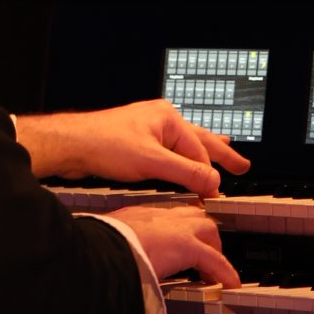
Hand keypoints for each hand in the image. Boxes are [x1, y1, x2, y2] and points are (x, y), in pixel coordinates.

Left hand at [15, 99, 250, 196]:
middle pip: (199, 139)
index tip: (215, 195)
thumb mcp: (151, 162)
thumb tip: (213, 182)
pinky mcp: (137, 143)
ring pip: (184, 144)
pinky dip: (182, 158)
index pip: (199, 150)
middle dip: (221, 153)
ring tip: (224, 151)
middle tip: (242, 165)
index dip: (209, 175)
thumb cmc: (104, 144)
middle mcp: (161, 120)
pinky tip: (184, 162)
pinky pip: (168, 151)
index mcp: (168, 118)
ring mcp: (149, 130)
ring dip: (203, 153)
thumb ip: (185, 172)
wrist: (71, 144)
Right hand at [109, 204, 240, 289]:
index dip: (177, 227)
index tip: (177, 240)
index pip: (165, 215)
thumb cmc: (94, 251)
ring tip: (214, 270)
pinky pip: (215, 260)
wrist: (96, 252)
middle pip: (192, 215)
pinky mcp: (186, 245)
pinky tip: (229, 284)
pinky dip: (225, 272)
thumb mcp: (105, 244)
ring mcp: (175, 228)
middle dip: (202, 233)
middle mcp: (158, 216)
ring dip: (214, 249)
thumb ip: (113, 249)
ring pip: (207, 230)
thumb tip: (107, 267)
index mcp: (137, 215)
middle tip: (204, 253)